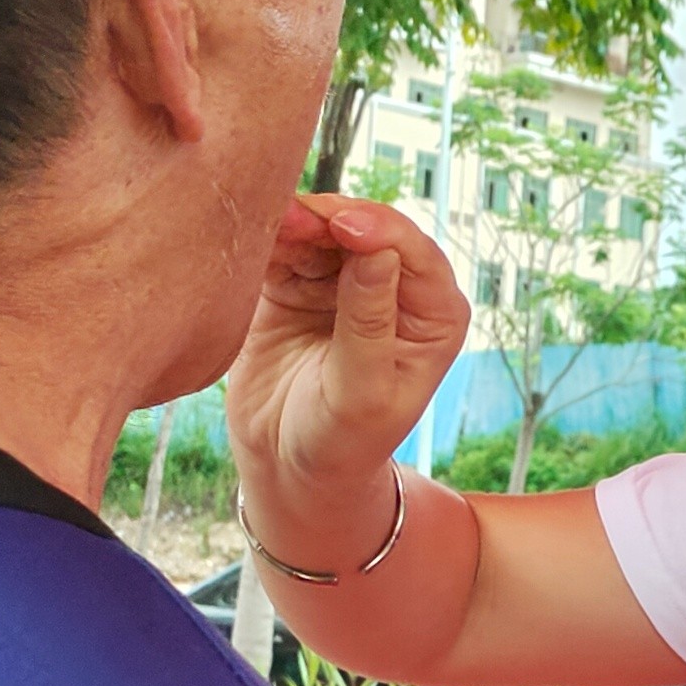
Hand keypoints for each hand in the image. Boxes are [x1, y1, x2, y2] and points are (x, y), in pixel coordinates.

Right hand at [226, 198, 469, 542]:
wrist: (288, 467)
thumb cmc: (341, 443)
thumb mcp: (362, 392)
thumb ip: (369, 321)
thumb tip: (378, 251)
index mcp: (433, 314)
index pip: (412, 252)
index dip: (378, 229)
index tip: (341, 225)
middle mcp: (395, 288)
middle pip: (365, 230)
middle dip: (328, 220)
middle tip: (288, 219)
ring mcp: (344, 282)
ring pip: (321, 232)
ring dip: (294, 224)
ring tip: (267, 226)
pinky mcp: (297, 284)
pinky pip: (284, 249)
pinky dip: (269, 240)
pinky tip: (253, 239)